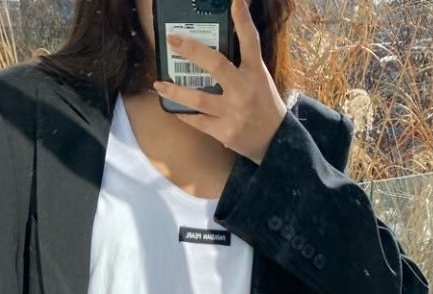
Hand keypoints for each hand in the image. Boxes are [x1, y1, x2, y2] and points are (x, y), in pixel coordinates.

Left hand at [152, 0, 287, 163]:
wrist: (274, 140)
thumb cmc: (263, 104)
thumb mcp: (259, 78)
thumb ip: (241, 64)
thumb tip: (214, 49)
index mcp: (255, 72)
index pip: (250, 42)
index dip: (243, 21)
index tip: (235, 3)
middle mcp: (243, 90)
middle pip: (216, 65)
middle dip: (192, 51)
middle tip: (173, 40)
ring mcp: (232, 112)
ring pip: (199, 99)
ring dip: (175, 92)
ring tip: (158, 84)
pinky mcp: (224, 132)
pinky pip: (198, 121)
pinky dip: (184, 113)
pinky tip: (173, 108)